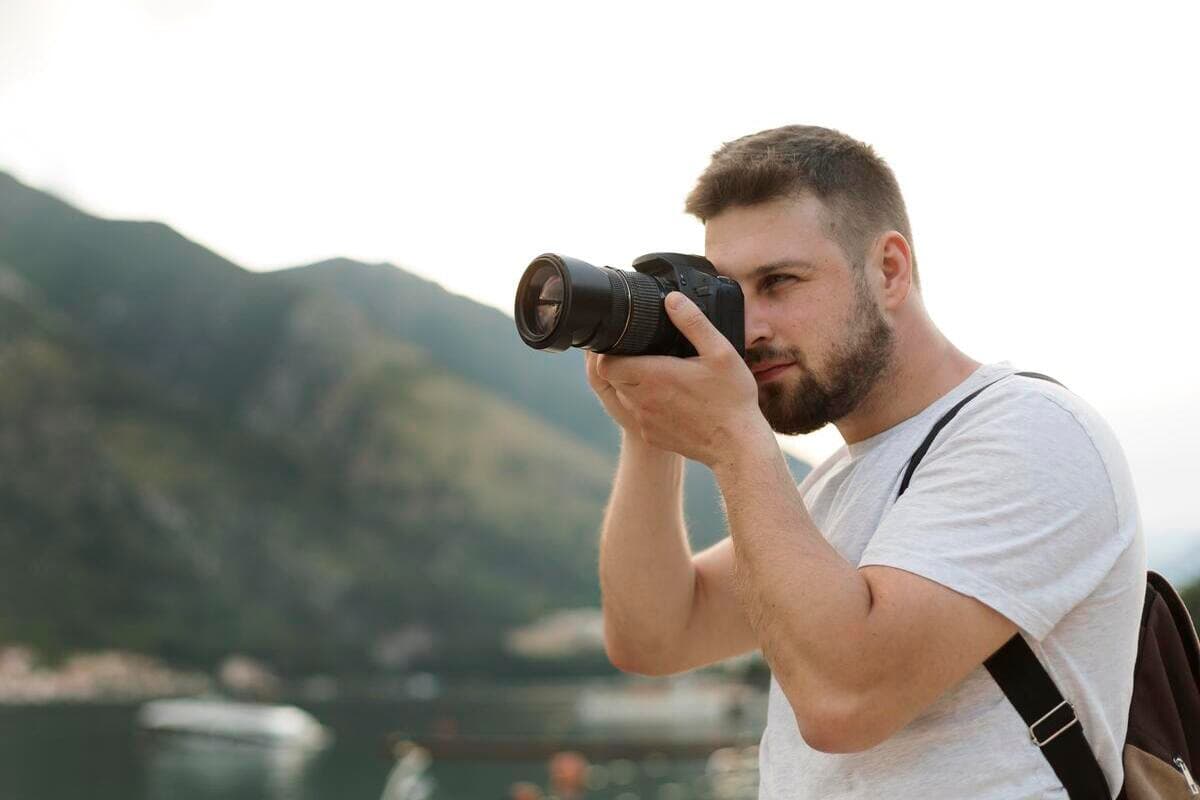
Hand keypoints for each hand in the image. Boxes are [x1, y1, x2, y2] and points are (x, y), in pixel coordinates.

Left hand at [593, 292, 770, 467]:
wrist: (738, 447)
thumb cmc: (732, 400)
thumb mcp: (720, 353)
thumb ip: (693, 323)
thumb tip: (673, 300)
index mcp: (654, 376)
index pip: (605, 363)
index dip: (609, 351)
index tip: (625, 342)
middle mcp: (642, 401)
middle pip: (612, 378)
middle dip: (622, 364)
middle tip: (644, 353)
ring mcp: (645, 421)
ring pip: (623, 397)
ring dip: (634, 384)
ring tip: (659, 374)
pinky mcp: (652, 436)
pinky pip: (638, 416)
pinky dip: (645, 405)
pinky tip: (669, 399)